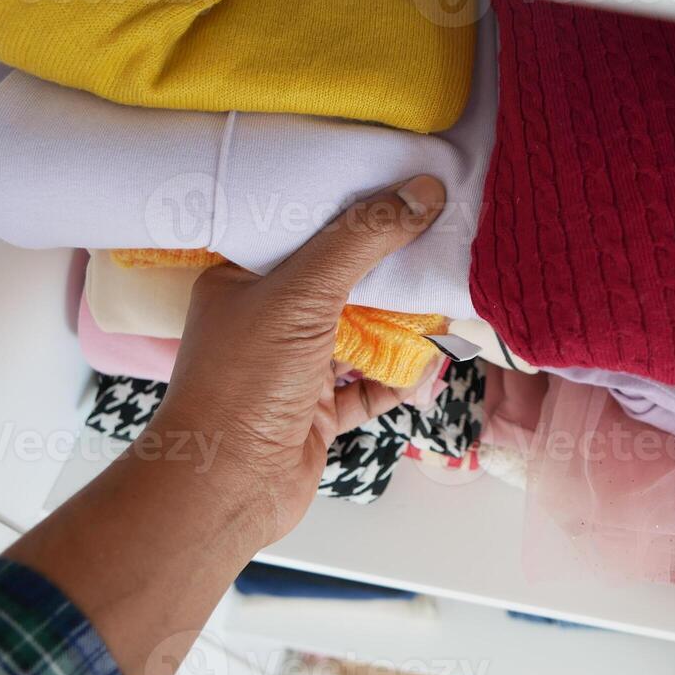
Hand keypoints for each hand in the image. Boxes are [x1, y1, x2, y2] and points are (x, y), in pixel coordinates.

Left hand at [152, 174, 447, 541]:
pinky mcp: (315, 412)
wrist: (225, 489)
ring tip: (449, 307)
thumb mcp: (304, 293)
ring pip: (359, 336)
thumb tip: (422, 191)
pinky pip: (367, 387)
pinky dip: (399, 378)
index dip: (352, 208)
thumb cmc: (246, 382)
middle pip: (340, 282)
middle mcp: (265, 319)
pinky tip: (431, 368)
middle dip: (390, 272)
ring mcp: (292, 368)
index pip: (301, 228)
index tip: (405, 186)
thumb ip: (362, 240)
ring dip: (402, 328)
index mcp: (242, 279)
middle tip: (443, 243)